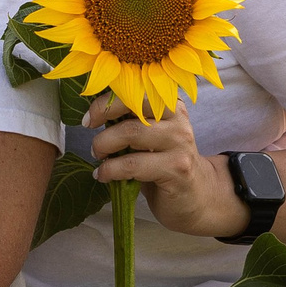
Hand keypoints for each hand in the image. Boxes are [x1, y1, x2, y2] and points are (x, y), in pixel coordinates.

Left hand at [82, 93, 248, 239]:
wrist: (196, 197)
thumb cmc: (163, 164)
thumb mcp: (149, 137)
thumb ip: (130, 122)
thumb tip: (93, 113)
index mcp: (169, 104)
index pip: (136, 89)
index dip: (107, 100)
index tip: (89, 117)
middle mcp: (178, 119)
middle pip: (134, 104)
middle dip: (104, 115)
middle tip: (90, 133)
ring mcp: (180, 144)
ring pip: (132, 133)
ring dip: (105, 145)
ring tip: (98, 157)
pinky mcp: (176, 169)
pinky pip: (133, 165)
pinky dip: (111, 170)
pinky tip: (102, 175)